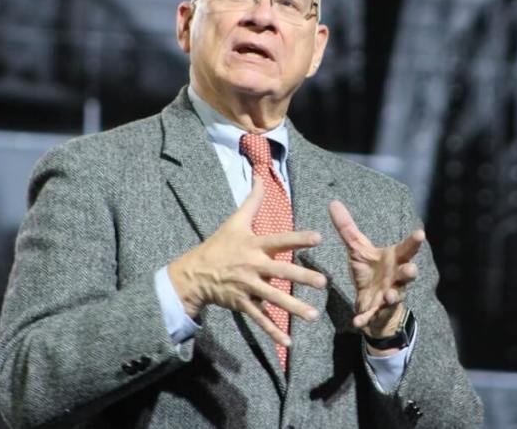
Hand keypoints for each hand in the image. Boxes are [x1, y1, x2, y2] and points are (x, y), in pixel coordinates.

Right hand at [168, 178, 326, 346]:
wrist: (194, 273)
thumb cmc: (219, 244)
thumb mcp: (234, 221)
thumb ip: (252, 200)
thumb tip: (260, 174)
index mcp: (254, 245)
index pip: (279, 240)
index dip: (298, 238)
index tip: (318, 238)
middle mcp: (253, 266)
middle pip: (280, 272)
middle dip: (301, 277)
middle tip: (323, 282)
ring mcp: (248, 287)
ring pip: (273, 299)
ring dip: (293, 308)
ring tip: (313, 315)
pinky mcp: (243, 304)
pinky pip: (260, 319)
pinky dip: (273, 331)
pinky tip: (288, 342)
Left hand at [328, 200, 422, 339]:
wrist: (371, 305)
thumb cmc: (370, 272)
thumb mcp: (357, 249)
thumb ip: (347, 228)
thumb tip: (333, 202)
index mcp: (394, 260)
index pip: (407, 249)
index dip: (414, 241)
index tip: (420, 233)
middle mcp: (396, 277)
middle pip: (408, 273)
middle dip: (411, 271)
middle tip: (411, 268)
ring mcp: (389, 295)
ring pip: (396, 295)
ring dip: (394, 294)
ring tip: (390, 293)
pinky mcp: (377, 311)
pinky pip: (372, 315)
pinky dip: (365, 318)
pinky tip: (357, 322)